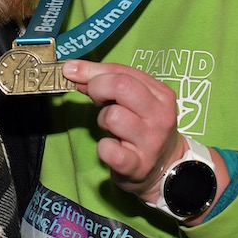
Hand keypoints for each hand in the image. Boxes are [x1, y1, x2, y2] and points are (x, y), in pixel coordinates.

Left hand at [62, 59, 184, 202]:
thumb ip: (110, 83)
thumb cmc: (143, 128)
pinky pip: (108, 149)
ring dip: (102, 120)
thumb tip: (75, 71)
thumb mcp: (135, 102)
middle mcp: (159, 116)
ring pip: (112, 116)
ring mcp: (150, 141)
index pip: (123, 72)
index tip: (71, 70)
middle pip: (122, 87)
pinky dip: (103, 148)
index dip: (93, 69)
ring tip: (111, 128)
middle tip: (95, 98)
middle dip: (97, 87)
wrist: (165, 168)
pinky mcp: (137, 165)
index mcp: (161, 95)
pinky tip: (111, 148)